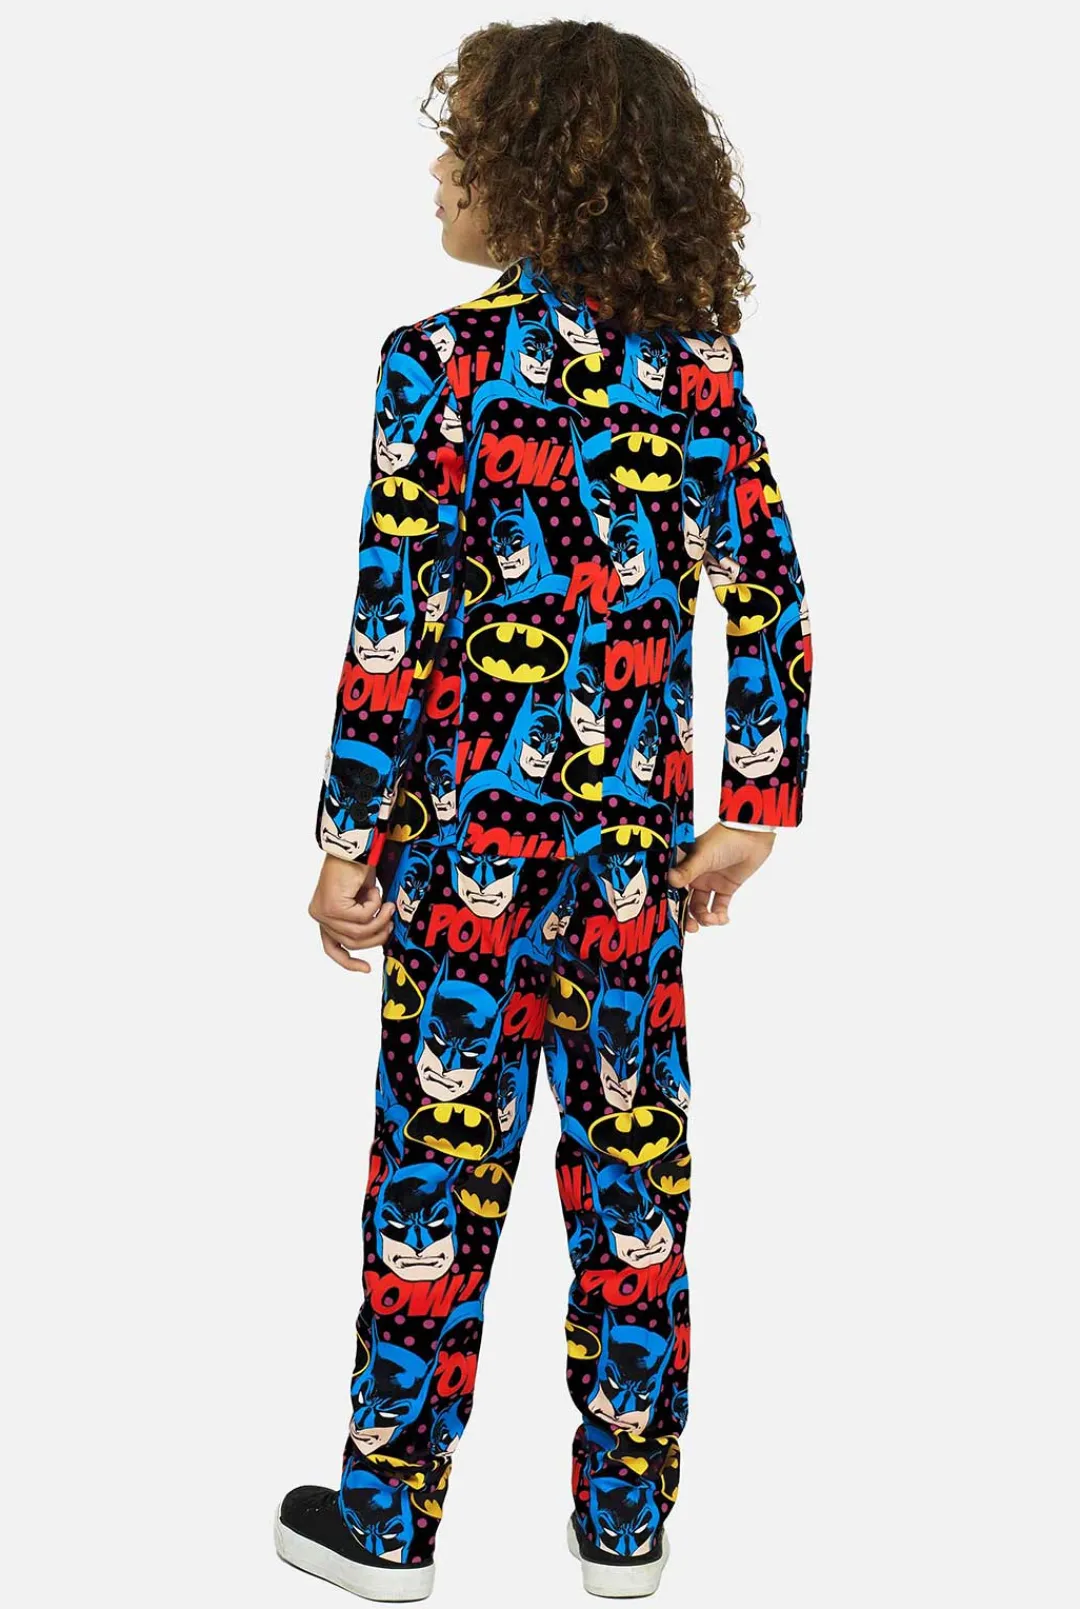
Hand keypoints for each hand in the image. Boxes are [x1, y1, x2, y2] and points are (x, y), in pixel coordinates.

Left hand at [309, 854, 393, 971]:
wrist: (355, 846)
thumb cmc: (359, 867)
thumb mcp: (364, 901)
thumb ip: (364, 920)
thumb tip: (380, 939)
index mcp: (324, 916)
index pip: (332, 948)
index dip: (349, 962)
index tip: (367, 969)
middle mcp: (319, 916)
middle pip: (351, 943)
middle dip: (376, 936)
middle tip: (392, 921)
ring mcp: (323, 913)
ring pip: (358, 933)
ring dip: (379, 920)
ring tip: (388, 905)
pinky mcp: (332, 907)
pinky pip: (362, 918)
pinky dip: (374, 906)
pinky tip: (374, 891)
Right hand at [668, 824, 775, 930]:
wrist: (753, 834)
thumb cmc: (725, 838)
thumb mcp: (703, 855)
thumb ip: (687, 870)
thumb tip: (671, 881)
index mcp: (683, 865)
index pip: (671, 888)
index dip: (670, 903)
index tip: (672, 918)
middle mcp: (694, 875)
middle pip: (685, 901)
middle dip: (687, 916)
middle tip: (692, 928)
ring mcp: (710, 881)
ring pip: (701, 907)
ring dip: (706, 917)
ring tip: (714, 920)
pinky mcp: (726, 887)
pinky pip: (719, 906)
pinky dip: (720, 915)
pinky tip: (724, 919)